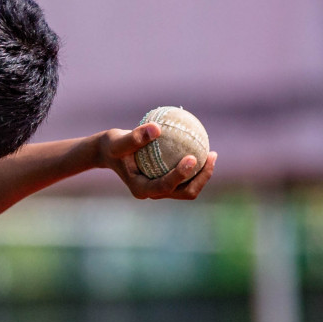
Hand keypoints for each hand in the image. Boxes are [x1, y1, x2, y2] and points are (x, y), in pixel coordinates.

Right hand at [93, 123, 216, 200]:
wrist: (110, 152)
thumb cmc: (112, 146)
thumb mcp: (117, 140)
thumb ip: (135, 137)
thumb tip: (157, 128)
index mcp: (141, 189)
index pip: (165, 186)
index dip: (180, 176)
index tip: (192, 157)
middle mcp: (153, 193)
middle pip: (184, 193)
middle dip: (201, 179)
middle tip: (210, 157)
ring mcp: (161, 190)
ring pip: (188, 188)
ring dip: (203, 175)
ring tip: (212, 154)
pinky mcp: (167, 182)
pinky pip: (187, 178)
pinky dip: (197, 167)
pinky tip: (204, 149)